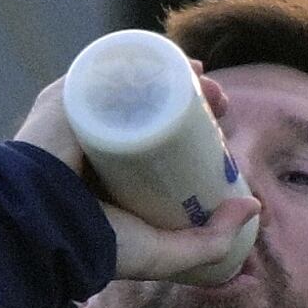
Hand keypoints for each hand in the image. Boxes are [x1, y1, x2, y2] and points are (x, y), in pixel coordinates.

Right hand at [13, 60, 259, 283]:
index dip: (195, 127)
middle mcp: (98, 139)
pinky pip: (104, 66)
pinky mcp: (66, 97)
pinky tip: (169, 57)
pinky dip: (137, 55)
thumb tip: (255, 205)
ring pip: (134, 82)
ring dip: (171, 71)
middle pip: (151, 104)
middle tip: (220, 101)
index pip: (161, 138)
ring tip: (203, 78)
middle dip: (190, 95)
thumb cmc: (101, 247)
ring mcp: (81, 115)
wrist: (51, 233)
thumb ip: (212, 241)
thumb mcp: (166, 252)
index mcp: (115, 173)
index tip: (223, 128)